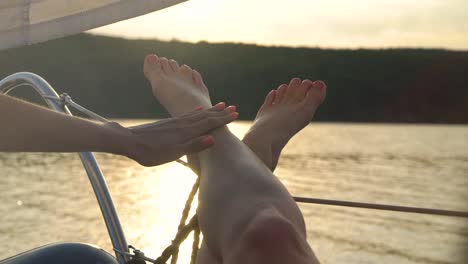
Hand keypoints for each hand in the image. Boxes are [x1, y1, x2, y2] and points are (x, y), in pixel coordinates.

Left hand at [109, 103, 237, 165]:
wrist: (128, 141)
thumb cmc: (150, 152)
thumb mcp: (172, 153)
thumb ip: (193, 146)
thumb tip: (213, 140)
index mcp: (186, 132)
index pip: (209, 124)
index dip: (223, 119)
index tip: (236, 114)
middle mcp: (182, 124)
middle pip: (206, 116)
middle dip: (220, 113)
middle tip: (234, 107)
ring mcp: (175, 122)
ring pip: (198, 114)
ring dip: (211, 110)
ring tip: (221, 105)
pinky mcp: (168, 123)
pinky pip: (187, 114)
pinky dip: (196, 111)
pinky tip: (198, 109)